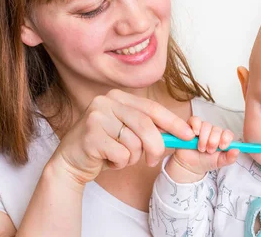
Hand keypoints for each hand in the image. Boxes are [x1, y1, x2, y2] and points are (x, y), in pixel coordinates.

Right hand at [46, 89, 193, 189]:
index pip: (152, 108)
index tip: (188, 135)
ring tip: (119, 156)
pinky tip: (107, 160)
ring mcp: (96, 117)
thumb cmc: (105, 147)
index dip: (173, 122)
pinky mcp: (90, 136)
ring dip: (132, 157)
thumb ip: (148, 128)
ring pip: (134, 143)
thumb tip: (182, 133)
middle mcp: (106, 102)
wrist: (71, 162)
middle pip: (146, 125)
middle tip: (153, 160)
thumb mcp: (127, 132)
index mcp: (117, 97)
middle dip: (156, 146)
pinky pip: (122, 155)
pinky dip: (120, 164)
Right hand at [165, 116, 238, 182]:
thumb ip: (229, 158)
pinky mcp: (191, 126)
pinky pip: (195, 120)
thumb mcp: (219, 162)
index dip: (226, 138)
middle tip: (209, 150)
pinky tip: (194, 135)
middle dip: (213, 141)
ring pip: (206, 125)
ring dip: (204, 138)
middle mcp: (213, 132)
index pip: (227, 133)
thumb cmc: (205, 162)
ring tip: (201, 148)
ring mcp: (202, 128)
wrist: (190, 165)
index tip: (222, 147)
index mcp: (221, 138)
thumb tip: (237, 151)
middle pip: (217, 129)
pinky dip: (196, 126)